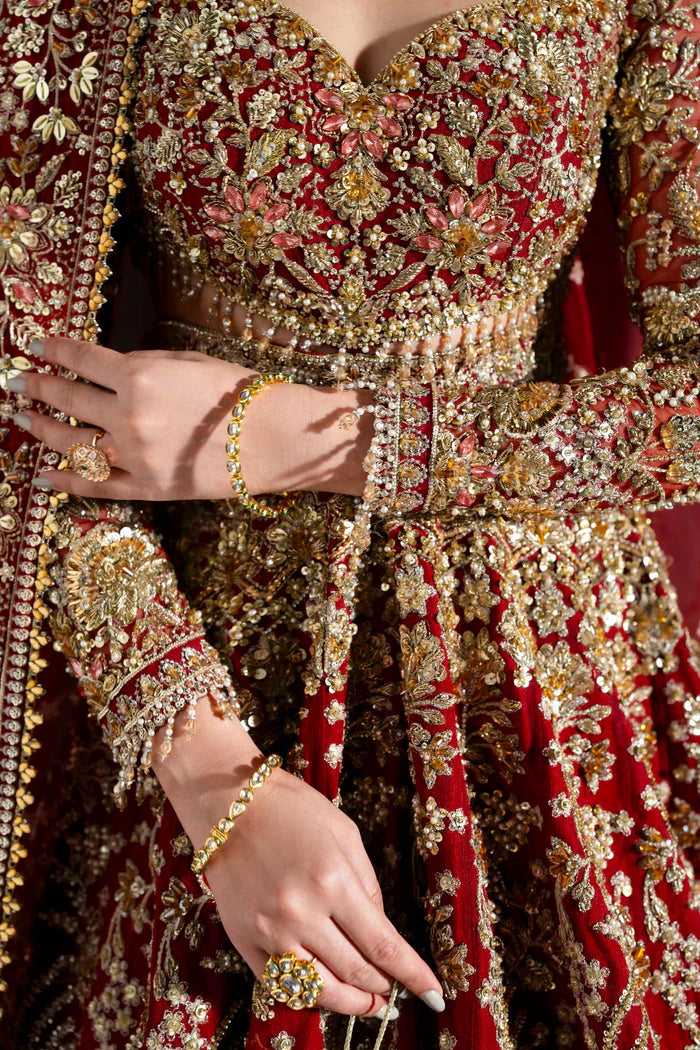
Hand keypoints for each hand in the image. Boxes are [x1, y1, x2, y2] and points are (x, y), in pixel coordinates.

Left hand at [9, 336, 372, 499]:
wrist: (272, 437)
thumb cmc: (235, 392)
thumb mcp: (184, 361)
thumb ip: (139, 363)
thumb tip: (101, 366)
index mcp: (138, 376)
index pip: (79, 358)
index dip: (51, 349)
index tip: (34, 346)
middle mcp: (128, 416)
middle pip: (66, 399)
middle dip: (36, 387)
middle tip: (17, 382)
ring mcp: (134, 456)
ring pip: (72, 443)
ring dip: (43, 430)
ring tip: (26, 422)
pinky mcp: (146, 487)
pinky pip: (95, 486)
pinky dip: (66, 481)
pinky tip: (44, 474)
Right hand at [192, 766, 444, 1018]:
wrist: (229, 804)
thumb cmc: (293, 811)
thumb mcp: (345, 835)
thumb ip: (368, 886)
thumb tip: (382, 934)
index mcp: (333, 881)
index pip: (384, 946)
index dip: (413, 975)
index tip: (435, 994)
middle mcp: (302, 912)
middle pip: (355, 974)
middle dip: (383, 989)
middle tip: (394, 992)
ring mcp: (269, 931)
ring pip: (320, 992)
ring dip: (351, 1004)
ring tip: (367, 1002)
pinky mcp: (244, 942)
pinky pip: (281, 987)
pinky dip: (309, 997)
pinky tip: (326, 991)